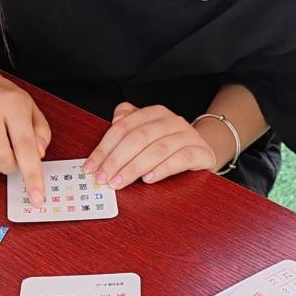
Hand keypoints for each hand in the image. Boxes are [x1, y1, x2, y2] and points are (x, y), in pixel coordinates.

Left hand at [84, 103, 217, 188]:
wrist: (204, 151)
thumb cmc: (169, 144)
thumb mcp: (146, 133)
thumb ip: (127, 126)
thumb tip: (113, 123)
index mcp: (154, 113)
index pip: (123, 128)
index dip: (104, 148)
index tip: (91, 167)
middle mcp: (172, 120)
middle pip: (138, 138)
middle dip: (116, 160)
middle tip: (103, 178)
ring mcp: (189, 136)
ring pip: (158, 149)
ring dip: (135, 168)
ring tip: (120, 182)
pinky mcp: (201, 152)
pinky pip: (181, 159)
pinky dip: (163, 169)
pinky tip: (149, 179)